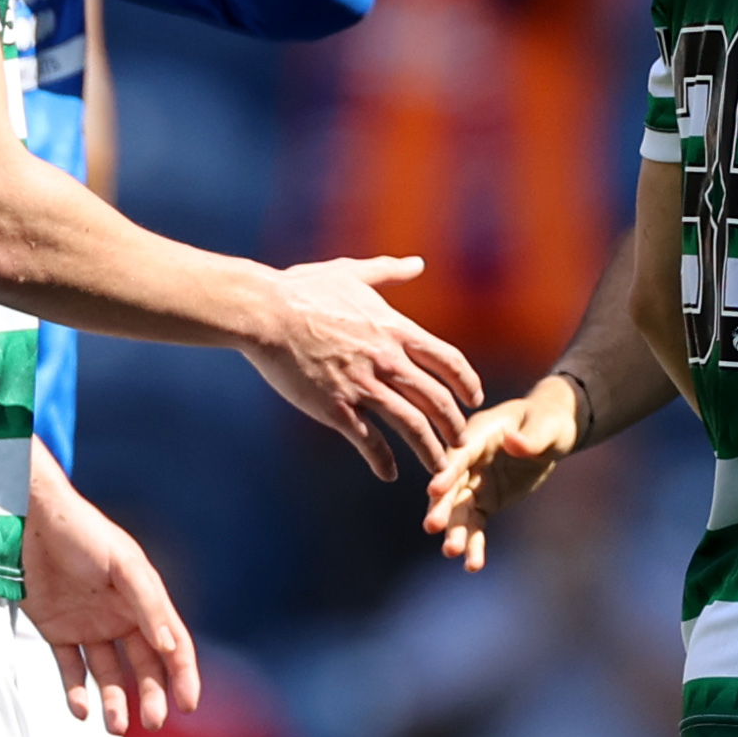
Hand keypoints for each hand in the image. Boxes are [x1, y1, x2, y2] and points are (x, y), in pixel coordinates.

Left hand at [19, 469, 197, 735]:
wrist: (29, 519)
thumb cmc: (82, 531)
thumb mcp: (123, 563)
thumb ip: (146, 603)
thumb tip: (168, 645)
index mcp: (143, 600)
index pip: (172, 644)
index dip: (183, 675)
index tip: (188, 705)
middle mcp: (120, 616)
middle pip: (143, 666)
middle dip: (151, 696)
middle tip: (153, 722)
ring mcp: (89, 625)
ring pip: (107, 673)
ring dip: (114, 700)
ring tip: (114, 725)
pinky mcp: (56, 630)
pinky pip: (70, 667)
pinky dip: (75, 690)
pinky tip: (80, 709)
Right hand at [246, 257, 482, 477]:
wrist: (263, 312)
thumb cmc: (301, 289)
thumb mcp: (350, 273)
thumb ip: (387, 271)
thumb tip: (416, 263)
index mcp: (395, 329)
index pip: (449, 361)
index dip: (467, 383)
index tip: (474, 399)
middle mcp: (387, 360)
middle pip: (437, 399)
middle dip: (455, 424)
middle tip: (461, 441)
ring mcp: (363, 386)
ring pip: (412, 425)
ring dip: (431, 450)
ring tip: (440, 467)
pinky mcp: (335, 407)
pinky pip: (368, 441)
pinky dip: (383, 461)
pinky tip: (389, 473)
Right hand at [420, 373, 582, 571]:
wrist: (549, 433)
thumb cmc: (548, 422)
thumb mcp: (547, 426)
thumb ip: (532, 437)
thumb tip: (515, 443)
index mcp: (478, 434)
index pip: (458, 455)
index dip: (446, 472)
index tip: (434, 490)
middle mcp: (468, 460)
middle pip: (450, 486)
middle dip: (442, 507)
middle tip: (433, 527)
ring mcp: (472, 483)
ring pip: (459, 512)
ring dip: (454, 532)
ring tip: (452, 553)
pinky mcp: (483, 502)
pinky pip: (475, 526)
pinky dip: (474, 544)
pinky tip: (473, 565)